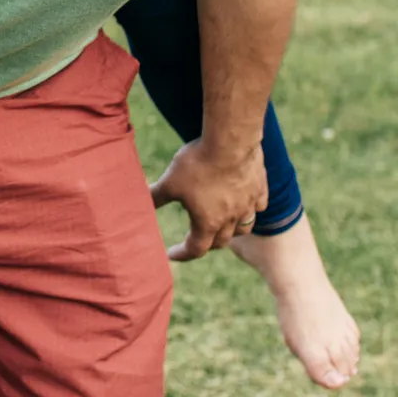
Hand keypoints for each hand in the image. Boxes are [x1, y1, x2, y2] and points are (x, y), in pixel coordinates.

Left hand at [150, 138, 267, 260]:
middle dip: (206, 244)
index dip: (182, 254)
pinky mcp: (260, 188)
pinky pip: (259, 205)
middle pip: (221, 242)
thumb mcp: (170, 182)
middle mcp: (232, 219)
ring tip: (223, 226)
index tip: (171, 254)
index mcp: (208, 223)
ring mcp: (249, 204)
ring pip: (244, 227)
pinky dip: (251, 208)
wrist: (231, 142)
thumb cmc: (197, 164)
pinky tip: (245, 203)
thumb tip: (137, 204)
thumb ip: (155, 197)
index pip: (196, 249)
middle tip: (195, 240)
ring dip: (232, 231)